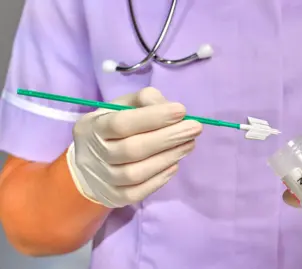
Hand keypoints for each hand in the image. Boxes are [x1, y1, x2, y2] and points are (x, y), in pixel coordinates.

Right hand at [67, 87, 201, 207]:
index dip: (153, 117)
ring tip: (189, 144)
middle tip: (195, 128)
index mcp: (92, 127)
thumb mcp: (121, 106)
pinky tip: (175, 165)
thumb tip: (172, 109)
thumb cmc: (111, 128)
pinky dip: (160, 179)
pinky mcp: (114, 198)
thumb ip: (144, 101)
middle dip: (168, 138)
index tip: (181, 110)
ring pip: (137, 173)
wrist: (88, 164)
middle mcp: (94, 155)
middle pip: (133, 149)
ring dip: (168, 157)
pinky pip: (138, 192)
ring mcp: (103, 179)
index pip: (121, 123)